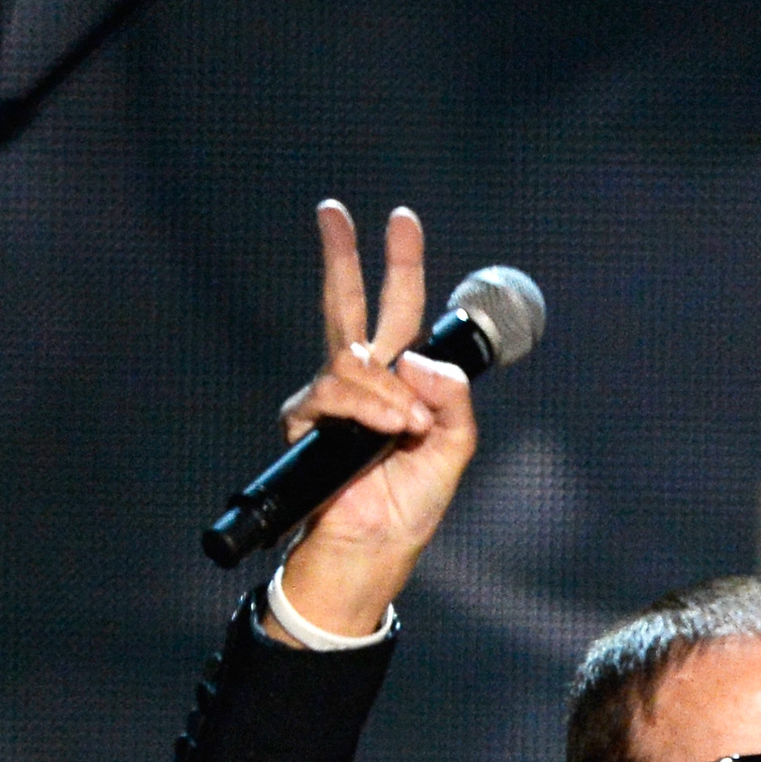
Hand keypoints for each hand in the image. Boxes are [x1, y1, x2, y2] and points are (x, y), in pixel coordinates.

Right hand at [264, 201, 479, 641]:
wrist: (374, 551)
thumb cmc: (411, 507)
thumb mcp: (455, 448)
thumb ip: (453, 398)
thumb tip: (416, 359)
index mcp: (400, 380)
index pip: (400, 310)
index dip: (402, 265)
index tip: (401, 220)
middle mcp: (361, 382)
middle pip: (348, 303)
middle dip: (341, 255)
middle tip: (333, 210)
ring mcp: (330, 399)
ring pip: (352, 359)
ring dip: (388, 392)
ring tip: (408, 428)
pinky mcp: (306, 423)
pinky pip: (336, 392)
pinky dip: (369, 410)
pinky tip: (389, 431)